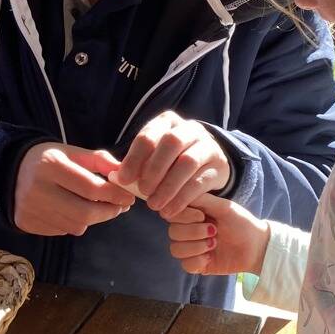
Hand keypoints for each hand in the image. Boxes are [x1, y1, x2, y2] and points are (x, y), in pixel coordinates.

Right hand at [12, 142, 135, 236]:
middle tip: (119, 207)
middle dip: (108, 212)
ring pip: (75, 226)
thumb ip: (99, 160)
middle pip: (85, 212)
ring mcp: (30, 208)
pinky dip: (73, 223)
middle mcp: (38, 188)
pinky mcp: (26, 223)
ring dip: (92, 219)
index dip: (115, 195)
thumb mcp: (71, 152)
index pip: (92, 188)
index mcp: (51, 165)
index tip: (129, 197)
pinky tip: (72, 211)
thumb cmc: (47, 160)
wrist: (8, 171)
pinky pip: (61, 231)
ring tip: (96, 207)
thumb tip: (123, 175)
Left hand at [112, 112, 231, 217]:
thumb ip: (136, 165)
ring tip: (154, 206)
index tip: (123, 180)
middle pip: (171, 143)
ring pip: (187, 163)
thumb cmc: (171, 161)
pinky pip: (199, 182)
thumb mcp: (153, 157)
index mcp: (167, 122)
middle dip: (153, 169)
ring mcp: (207, 145)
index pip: (147, 136)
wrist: (208, 164)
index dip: (134, 159)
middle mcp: (189, 129)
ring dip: (167, 187)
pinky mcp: (219, 166)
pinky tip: (169, 211)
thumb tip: (116, 178)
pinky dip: (181, 199)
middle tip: (142, 192)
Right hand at [164, 194, 271, 275]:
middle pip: (172, 232)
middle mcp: (188, 231)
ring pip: (176, 249)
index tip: (202, 216)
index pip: (171, 214)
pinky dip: (198, 261)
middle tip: (214, 231)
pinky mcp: (197, 265)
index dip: (183, 216)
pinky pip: (185, 265)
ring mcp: (192, 249)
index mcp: (192, 215)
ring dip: (196, 247)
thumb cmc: (241, 223)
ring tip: (214, 243)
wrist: (257, 246)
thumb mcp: (223, 207)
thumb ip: (200, 199)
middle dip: (194, 232)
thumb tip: (177, 194)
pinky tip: (211, 256)